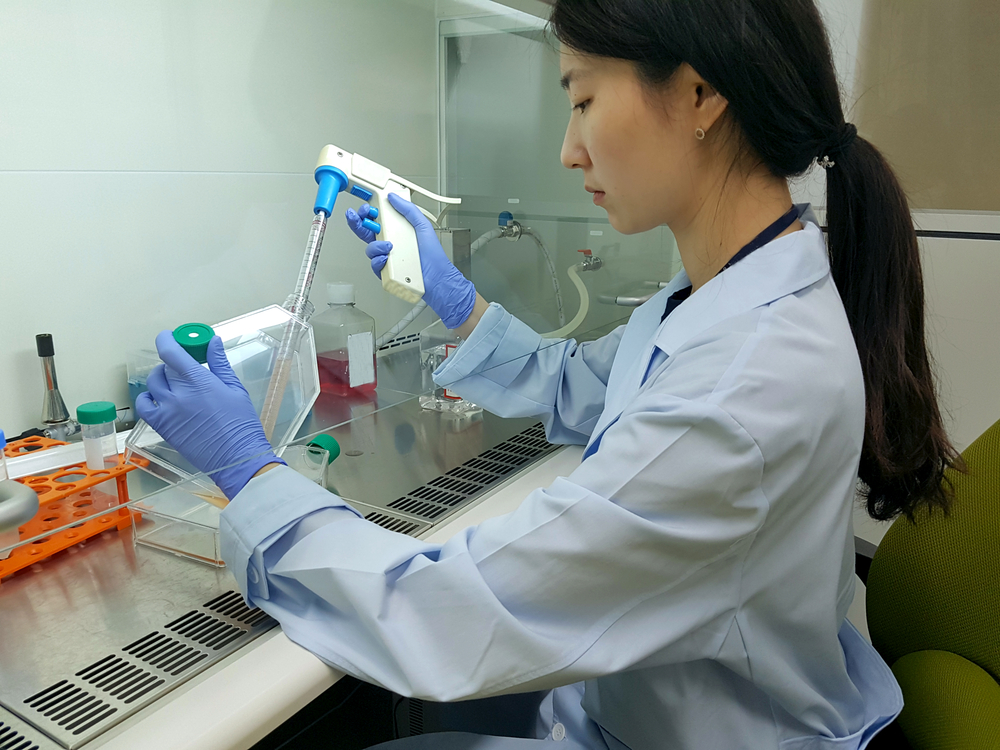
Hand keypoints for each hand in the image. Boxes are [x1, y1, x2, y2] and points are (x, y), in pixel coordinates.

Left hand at [135, 331, 284, 498]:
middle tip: (185, 365)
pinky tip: (160, 398)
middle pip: (164, 366)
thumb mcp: (235, 388)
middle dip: (173, 361)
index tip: (171, 336)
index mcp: (198, 381)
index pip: (170, 351)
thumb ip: (220, 363)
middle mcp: (178, 393)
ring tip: (175, 382)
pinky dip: (147, 398)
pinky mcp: (162, 426)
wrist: (236, 457)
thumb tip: (213, 342)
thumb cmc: (241, 424)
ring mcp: (167, 410)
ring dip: (162, 377)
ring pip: (152, 383)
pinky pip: (143, 406)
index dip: (166, 339)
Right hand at [346, 193, 477, 328]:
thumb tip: (394, 197)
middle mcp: (390, 243)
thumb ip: (409, 209)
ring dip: (376, 245)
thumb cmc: (433, 255)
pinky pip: (374, 265)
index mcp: (397, 231)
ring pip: (370, 248)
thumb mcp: (422, 225)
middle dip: (359, 222)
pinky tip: (388, 259)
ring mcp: (387, 257)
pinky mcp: (386, 271)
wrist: (437, 277)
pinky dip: (379, 261)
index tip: (365, 207)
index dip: (368, 213)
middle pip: (366, 232)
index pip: (377, 219)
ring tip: (390, 246)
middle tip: (361, 217)